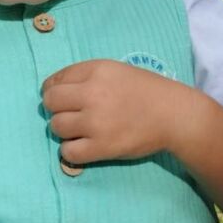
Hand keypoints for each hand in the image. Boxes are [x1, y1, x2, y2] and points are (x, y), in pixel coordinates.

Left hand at [42, 59, 194, 164]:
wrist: (172, 114)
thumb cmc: (143, 90)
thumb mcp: (113, 70)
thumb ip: (83, 75)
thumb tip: (50, 89)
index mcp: (95, 71)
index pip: (54, 81)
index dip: (54, 90)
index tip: (63, 98)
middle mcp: (92, 94)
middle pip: (50, 103)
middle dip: (56, 108)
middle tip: (72, 113)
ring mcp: (96, 122)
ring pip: (56, 127)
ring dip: (64, 129)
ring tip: (80, 129)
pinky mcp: (102, 147)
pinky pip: (68, 152)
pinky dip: (71, 150)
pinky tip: (83, 145)